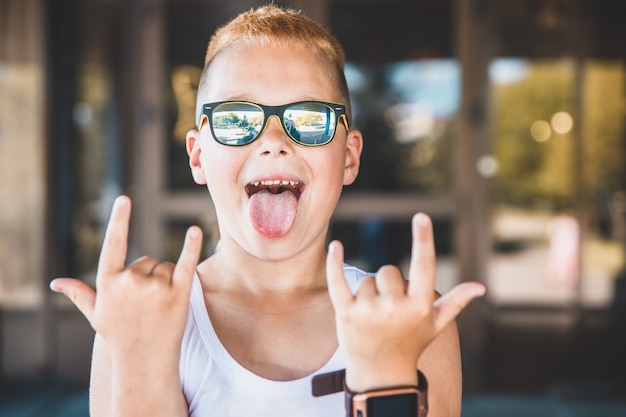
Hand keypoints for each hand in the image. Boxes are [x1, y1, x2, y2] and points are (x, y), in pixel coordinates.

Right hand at [50, 195, 202, 357]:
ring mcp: (154, 287)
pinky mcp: (178, 294)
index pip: (114, 244)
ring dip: (166, 280)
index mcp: (109, 282)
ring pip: (166, 266)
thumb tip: (57, 283)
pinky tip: (196, 231)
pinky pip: (186, 264)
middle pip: (147, 260)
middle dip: (149, 277)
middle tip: (147, 305)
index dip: (120, 221)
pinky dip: (191, 247)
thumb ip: (81, 294)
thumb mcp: (97, 315)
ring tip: (159, 306)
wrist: (143, 362)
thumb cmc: (119, 336)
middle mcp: (130, 281)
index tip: (124, 198)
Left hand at [326, 212, 484, 391]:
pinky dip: (335, 261)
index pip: (424, 266)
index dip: (423, 240)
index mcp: (420, 307)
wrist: (380, 375)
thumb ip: (455, 302)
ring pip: (368, 279)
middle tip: (389, 307)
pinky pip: (338, 280)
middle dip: (389, 283)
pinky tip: (336, 245)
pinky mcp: (346, 313)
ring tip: (373, 315)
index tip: (421, 216)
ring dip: (369, 291)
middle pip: (389, 271)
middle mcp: (395, 308)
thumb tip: (480, 286)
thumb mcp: (435, 325)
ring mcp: (369, 311)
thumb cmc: (411, 344)